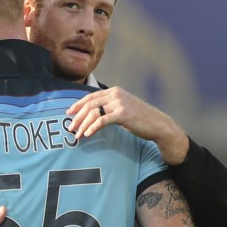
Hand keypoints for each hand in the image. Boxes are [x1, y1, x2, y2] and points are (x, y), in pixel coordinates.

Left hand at [65, 86, 188, 164]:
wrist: (157, 124)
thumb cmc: (138, 118)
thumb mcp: (121, 107)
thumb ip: (108, 106)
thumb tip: (90, 113)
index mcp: (114, 91)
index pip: (90, 96)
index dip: (78, 104)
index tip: (68, 113)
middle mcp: (116, 94)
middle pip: (90, 105)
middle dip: (77, 117)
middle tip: (70, 128)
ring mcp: (120, 103)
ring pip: (94, 113)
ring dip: (83, 125)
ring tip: (77, 135)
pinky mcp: (123, 114)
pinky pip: (102, 120)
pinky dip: (93, 128)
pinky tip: (87, 134)